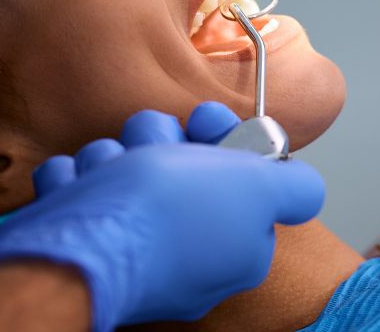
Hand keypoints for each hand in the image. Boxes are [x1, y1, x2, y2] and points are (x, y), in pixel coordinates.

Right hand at [0, 106, 324, 331]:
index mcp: (230, 248)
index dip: (217, 137)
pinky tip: (78, 188)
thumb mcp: (255, 189)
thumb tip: (306, 187)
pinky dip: (73, 181)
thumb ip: (292, 187)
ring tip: (108, 174)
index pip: (233, 173)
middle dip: (158, 143)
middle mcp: (182, 254)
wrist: (76, 249)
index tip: (201, 125)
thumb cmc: (164, 217)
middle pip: (177, 165)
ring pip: (125, 168)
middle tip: (153, 151)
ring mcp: (128, 247)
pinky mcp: (80, 238)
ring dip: (113, 157)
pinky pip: (77, 188)